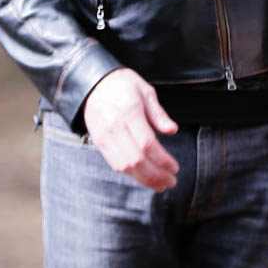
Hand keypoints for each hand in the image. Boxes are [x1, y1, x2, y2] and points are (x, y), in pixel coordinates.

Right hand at [83, 68, 178, 190]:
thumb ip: (158, 113)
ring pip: (125, 166)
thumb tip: (173, 130)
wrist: (92, 83)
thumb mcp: (145, 91)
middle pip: (136, 160)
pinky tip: (144, 178)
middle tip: (172, 181)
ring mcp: (106, 137)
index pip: (147, 144)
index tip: (175, 167)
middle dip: (156, 175)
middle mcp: (116, 127)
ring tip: (160, 185)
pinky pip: (115, 164)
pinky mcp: (100, 143)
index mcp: (130, 112)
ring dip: (144, 179)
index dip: (162, 160)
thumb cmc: (123, 84)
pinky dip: (131, 174)